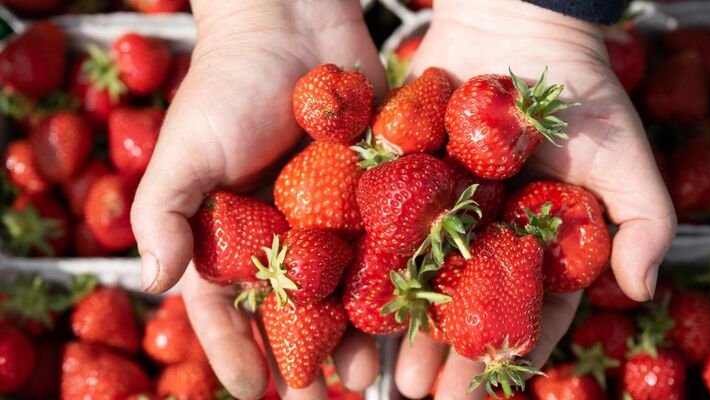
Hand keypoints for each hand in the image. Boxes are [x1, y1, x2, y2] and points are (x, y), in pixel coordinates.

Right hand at [130, 1, 386, 397]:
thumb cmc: (228, 84)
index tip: (251, 390)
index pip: (225, 302)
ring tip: (369, 374)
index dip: (234, 347)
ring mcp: (331, 214)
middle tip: (320, 396)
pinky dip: (397, 277)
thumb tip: (151, 283)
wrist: (291, 23)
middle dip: (304, 354)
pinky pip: (386, 242)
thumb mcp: (184, 149)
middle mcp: (282, 232)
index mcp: (231, 232)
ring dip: (355, 331)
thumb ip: (165, 213)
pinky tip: (410, 313)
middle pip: (292, 308)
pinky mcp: (375, 190)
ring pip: (343, 287)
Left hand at [394, 1, 676, 397]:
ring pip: (417, 278)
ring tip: (372, 368)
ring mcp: (445, 208)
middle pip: (463, 306)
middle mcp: (491, 233)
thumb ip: (646, 222)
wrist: (515, 20)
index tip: (475, 394)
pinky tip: (341, 299)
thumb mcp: (625, 155)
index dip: (502, 354)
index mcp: (542, 241)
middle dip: (440, 353)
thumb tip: (647, 290)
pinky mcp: (404, 177)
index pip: (525, 311)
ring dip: (395, 324)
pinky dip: (362, 263)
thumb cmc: (580, 89)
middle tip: (413, 392)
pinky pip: (382, 227)